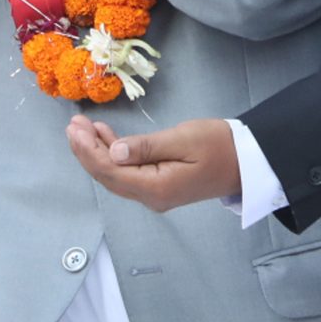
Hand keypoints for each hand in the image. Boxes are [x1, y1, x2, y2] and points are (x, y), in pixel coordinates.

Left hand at [66, 115, 237, 212]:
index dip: (88, 151)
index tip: (75, 129)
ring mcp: (155, 194)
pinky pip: (129, 173)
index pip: (111, 172)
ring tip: (82, 127)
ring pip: (116, 175)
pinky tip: (106, 137)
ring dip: (98, 152)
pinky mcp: (160, 185)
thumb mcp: (184, 139)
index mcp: (156, 187)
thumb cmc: (220, 145)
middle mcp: (151, 196)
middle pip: (108, 176)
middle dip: (86, 151)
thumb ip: (147, 147)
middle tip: (73, 125)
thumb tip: (114, 152)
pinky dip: (114, 154)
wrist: (247, 162)